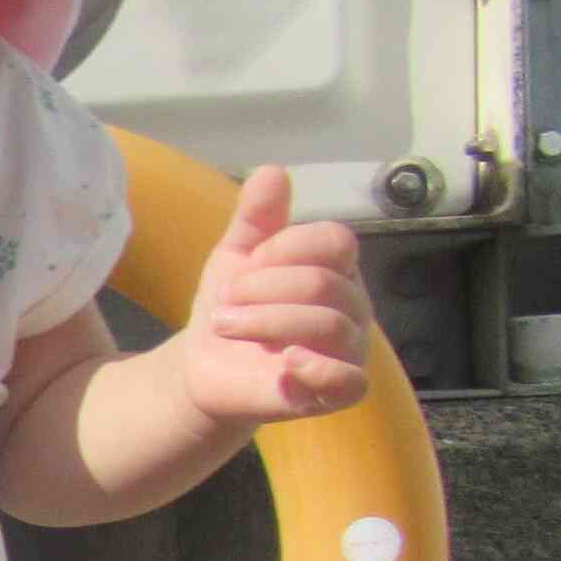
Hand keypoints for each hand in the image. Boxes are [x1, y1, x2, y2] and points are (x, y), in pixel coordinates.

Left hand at [178, 164, 374, 422]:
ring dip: (265, 322)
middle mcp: (353, 305)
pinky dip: (320, 368)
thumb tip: (272, 170)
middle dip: (263, 289)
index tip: (246, 264)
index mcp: (335, 268)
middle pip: (324, 283)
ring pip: (329, 325)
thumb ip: (255, 218)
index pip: (335, 241)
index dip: (285, 248)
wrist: (208, 367)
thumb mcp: (236, 256)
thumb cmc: (234, 308)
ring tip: (224, 326)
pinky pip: (350, 380)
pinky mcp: (337, 390)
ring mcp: (349, 349)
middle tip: (225, 302)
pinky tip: (286, 362)